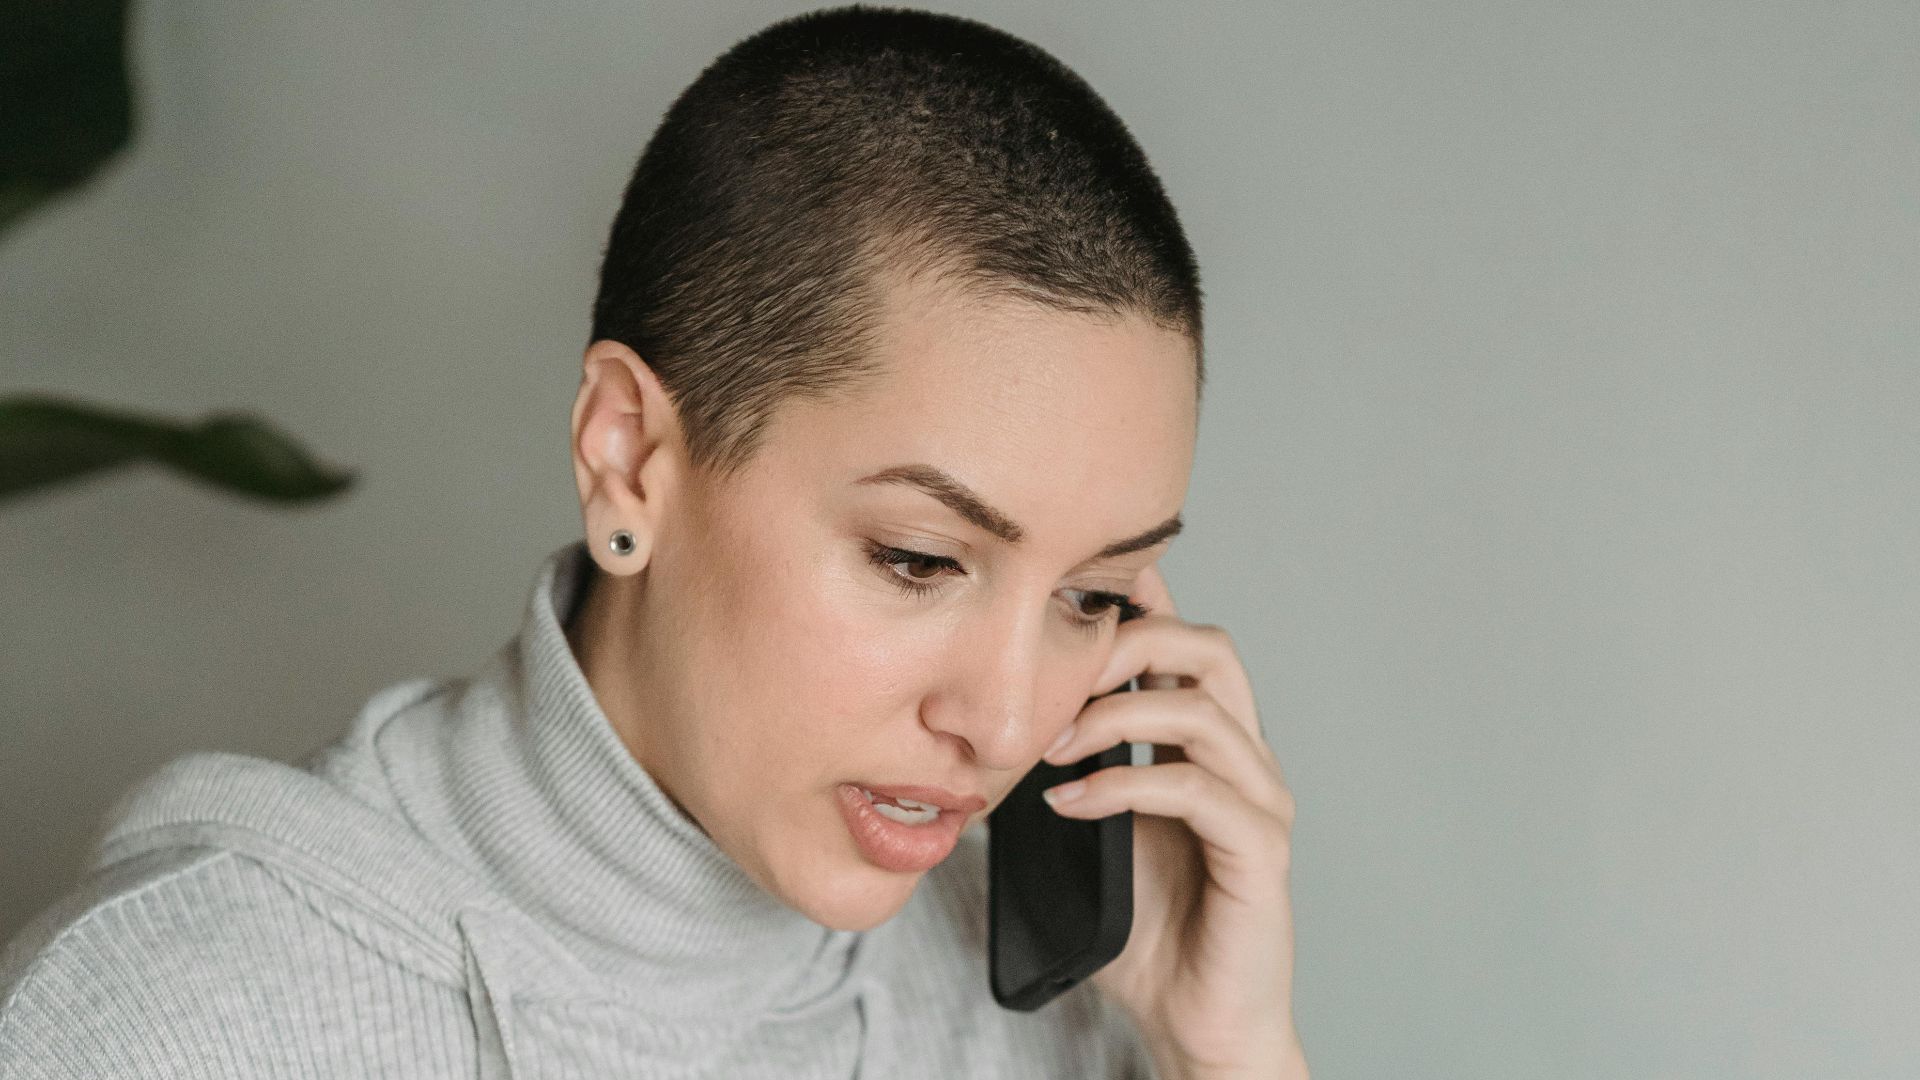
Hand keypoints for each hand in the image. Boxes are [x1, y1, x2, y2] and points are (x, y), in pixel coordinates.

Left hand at [1039, 564, 1305, 1079]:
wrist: (1196, 1021)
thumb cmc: (1149, 931)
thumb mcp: (1097, 829)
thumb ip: (1076, 769)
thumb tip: (1004, 718)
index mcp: (1212, 744)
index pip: (1185, 644)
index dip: (1141, 598)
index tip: (1072, 579)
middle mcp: (1246, 760)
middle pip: (1210, 649)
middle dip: (1128, 641)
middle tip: (1055, 671)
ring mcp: (1261, 802)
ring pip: (1202, 711)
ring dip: (1114, 716)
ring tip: (1051, 748)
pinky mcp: (1261, 851)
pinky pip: (1195, 789)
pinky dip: (1125, 784)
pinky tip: (1072, 803)